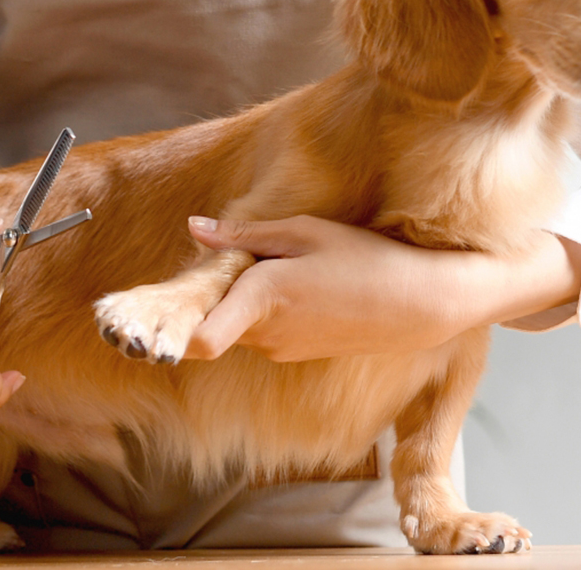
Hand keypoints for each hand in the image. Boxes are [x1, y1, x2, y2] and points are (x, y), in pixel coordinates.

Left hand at [184, 215, 580, 361]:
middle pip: (214, 317)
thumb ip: (244, 233)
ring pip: (239, 323)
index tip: (159, 315)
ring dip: (244, 299)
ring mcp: (283, 349)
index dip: (173, 329)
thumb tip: (195, 228)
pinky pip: (264, 331)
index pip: (200, 337)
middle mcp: (266, 333)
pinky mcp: (298, 353)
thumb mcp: (304, 232)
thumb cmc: (365, 259)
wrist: (420, 304)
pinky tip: (304, 287)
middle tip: (239, 254)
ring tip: (282, 266)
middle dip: (216, 291)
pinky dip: (266, 310)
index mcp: (262, 298)